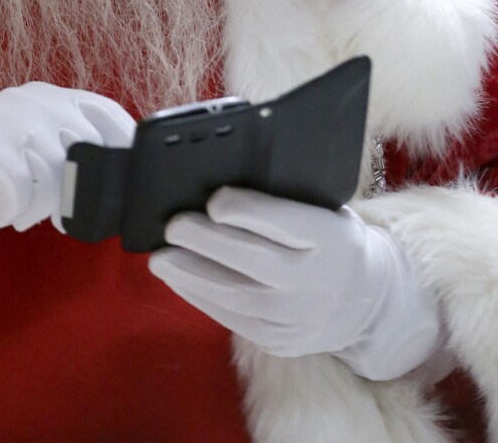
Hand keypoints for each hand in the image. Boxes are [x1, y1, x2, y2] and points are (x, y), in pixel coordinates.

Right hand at [0, 82, 134, 260]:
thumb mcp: (44, 162)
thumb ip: (77, 156)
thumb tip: (123, 175)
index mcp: (47, 96)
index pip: (103, 111)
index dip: (122, 145)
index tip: (127, 179)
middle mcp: (27, 99)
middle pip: (83, 149)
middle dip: (73, 192)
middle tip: (48, 210)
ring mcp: (0, 118)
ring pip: (53, 174)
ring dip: (38, 206)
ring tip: (15, 204)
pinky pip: (20, 191)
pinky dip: (11, 209)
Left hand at [148, 187, 441, 380]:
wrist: (366, 301)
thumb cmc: (332, 241)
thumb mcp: (325, 209)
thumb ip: (284, 199)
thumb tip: (220, 185)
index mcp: (328, 236)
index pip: (280, 222)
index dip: (242, 209)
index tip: (213, 199)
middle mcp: (312, 280)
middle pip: (250, 257)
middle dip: (204, 240)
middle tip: (173, 225)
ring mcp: (294, 317)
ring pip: (233, 293)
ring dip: (189, 273)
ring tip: (160, 258)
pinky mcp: (277, 340)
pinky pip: (230, 318)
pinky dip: (199, 296)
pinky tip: (179, 279)